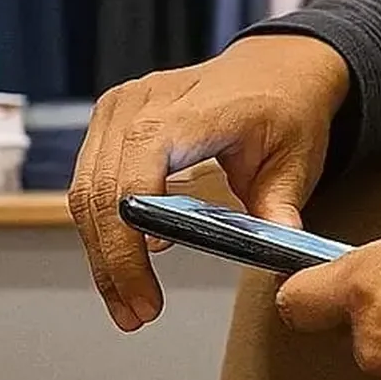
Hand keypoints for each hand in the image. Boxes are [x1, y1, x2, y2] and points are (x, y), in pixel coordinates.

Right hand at [70, 36, 349, 330]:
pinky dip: (101, 225)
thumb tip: (277, 265)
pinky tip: (124, 261)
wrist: (279, 65)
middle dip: (111, 265)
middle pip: (98, 195)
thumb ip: (279, 211)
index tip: (146, 299)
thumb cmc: (286, 106)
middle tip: (134, 314)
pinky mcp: (111, 119)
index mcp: (185, 112)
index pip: (131, 183)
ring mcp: (119, 107)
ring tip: (128, 302)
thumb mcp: (295, 160)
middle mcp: (139, 103)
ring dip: (100, 252)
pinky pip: (90, 179)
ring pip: (84, 192)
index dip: (128, 248)